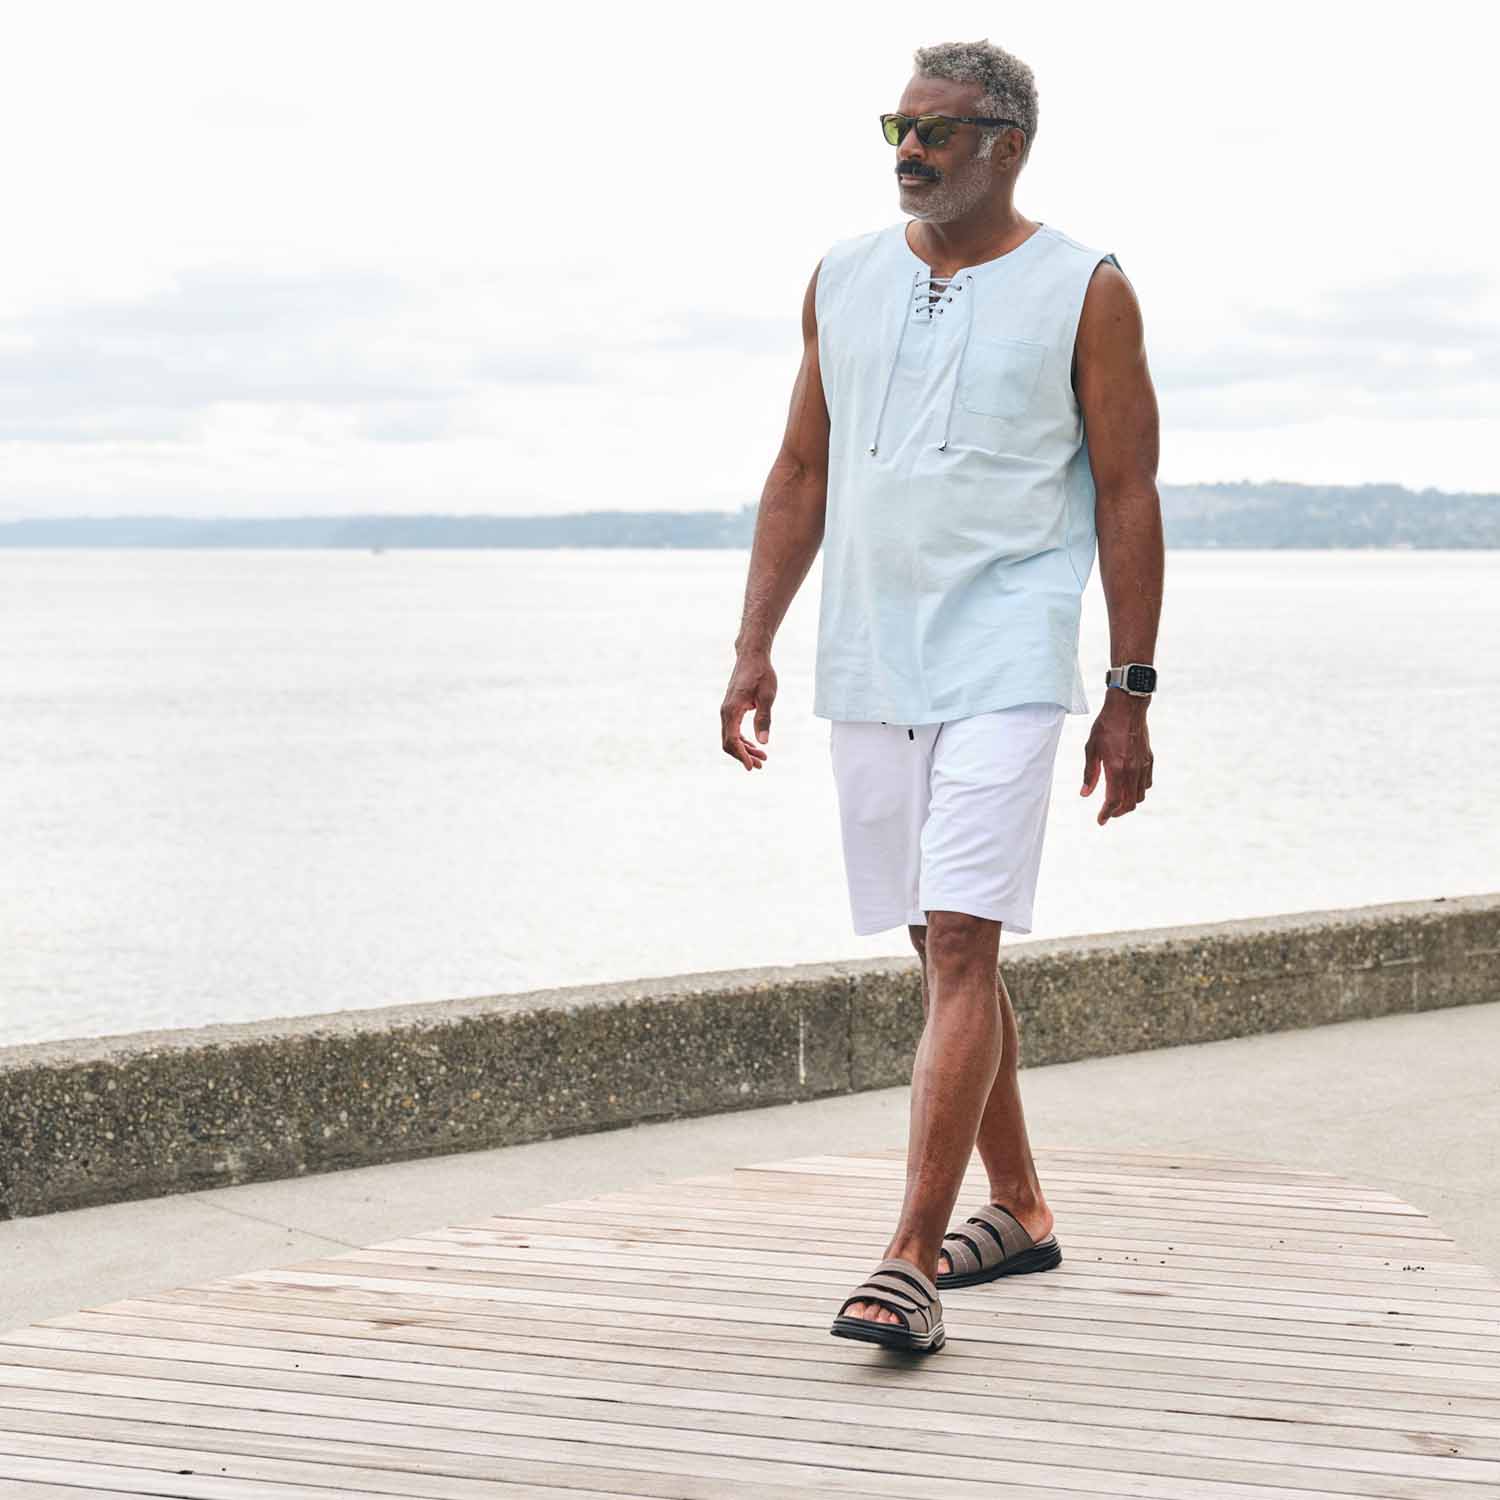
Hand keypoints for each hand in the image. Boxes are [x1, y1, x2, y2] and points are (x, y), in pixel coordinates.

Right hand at [720, 651, 776, 770]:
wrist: (752, 656)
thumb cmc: (761, 674)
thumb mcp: (767, 697)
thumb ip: (764, 719)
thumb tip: (763, 742)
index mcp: (731, 710)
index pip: (732, 740)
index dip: (741, 755)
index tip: (752, 766)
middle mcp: (725, 712)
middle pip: (729, 742)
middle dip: (743, 755)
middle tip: (761, 764)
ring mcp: (727, 711)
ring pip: (731, 737)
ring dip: (745, 749)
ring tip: (762, 757)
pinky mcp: (732, 709)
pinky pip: (733, 730)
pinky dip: (743, 739)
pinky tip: (755, 744)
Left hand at [1081, 692, 1152, 824]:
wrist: (1127, 707)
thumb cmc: (1106, 726)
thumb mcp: (1091, 749)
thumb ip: (1090, 774)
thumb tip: (1085, 794)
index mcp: (1116, 768)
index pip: (1113, 800)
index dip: (1106, 814)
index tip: (1100, 820)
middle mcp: (1133, 770)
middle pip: (1129, 803)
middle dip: (1118, 812)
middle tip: (1107, 813)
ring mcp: (1143, 765)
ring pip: (1140, 795)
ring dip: (1129, 802)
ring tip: (1117, 801)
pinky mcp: (1149, 760)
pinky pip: (1147, 783)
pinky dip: (1139, 790)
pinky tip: (1129, 787)